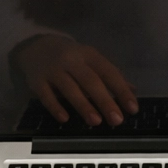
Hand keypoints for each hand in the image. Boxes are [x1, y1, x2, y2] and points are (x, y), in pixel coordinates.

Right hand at [12, 34, 138, 126]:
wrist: (35, 45)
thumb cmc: (70, 58)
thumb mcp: (90, 61)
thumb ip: (110, 76)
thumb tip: (133, 91)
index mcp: (89, 55)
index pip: (109, 73)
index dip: (121, 90)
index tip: (132, 109)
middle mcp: (72, 60)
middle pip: (90, 81)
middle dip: (105, 101)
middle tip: (117, 120)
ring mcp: (53, 69)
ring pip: (70, 88)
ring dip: (84, 105)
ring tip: (96, 122)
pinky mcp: (36, 80)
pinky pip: (46, 94)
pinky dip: (55, 106)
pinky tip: (65, 119)